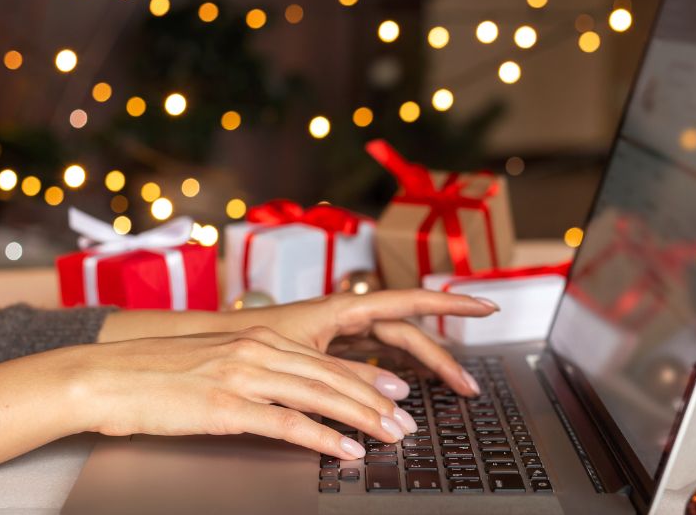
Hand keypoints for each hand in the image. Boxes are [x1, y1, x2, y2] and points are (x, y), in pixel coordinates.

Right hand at [0, 327, 420, 474]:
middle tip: (406, 422)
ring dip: (363, 419)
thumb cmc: (153, 375)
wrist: (102, 377)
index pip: (325, 361)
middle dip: (376, 402)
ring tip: (392, 437)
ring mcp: (242, 376)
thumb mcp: (214, 365)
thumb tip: (286, 395)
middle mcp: (256, 350)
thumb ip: (253, 373)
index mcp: (256, 338)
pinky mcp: (226, 406)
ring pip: (320, 396)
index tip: (396, 394)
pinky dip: (323, 438)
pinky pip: (287, 424)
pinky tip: (346, 450)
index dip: (367, 378)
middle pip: (332, 377)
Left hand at [249, 290, 497, 397]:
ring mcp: (342, 333)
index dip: (452, 304)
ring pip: (396, 350)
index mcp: (345, 307)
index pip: (411, 302)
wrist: (209, 344)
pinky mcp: (332, 351)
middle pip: (409, 335)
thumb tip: (394, 392)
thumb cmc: (246, 340)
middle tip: (470, 387)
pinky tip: (411, 391)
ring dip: (425, 370)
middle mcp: (348, 316)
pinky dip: (397, 375)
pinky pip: (376, 360)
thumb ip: (348, 375)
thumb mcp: (302, 359)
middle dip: (444, 360)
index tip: (487, 306)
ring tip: (453, 391)